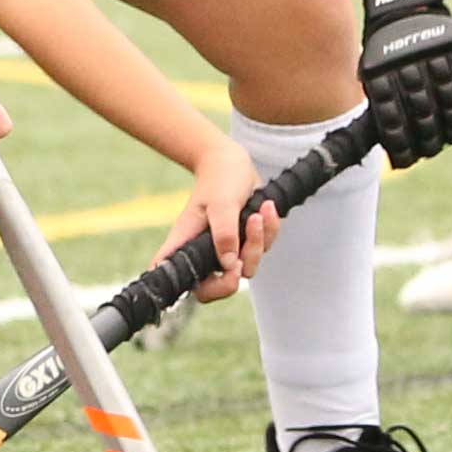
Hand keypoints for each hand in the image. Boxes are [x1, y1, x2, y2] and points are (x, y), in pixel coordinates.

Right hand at [157, 138, 278, 303]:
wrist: (233, 162)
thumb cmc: (218, 179)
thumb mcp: (221, 203)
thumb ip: (225, 233)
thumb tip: (230, 264)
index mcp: (188, 243)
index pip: (182, 279)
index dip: (199, 289)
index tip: (222, 273)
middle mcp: (206, 250)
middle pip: (220, 285)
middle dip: (239, 270)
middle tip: (244, 255)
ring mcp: (228, 248)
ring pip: (248, 265)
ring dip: (258, 240)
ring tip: (258, 213)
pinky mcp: (246, 241)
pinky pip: (264, 247)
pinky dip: (270, 229)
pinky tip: (266, 207)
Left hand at [358, 0, 451, 168]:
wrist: (402, 3)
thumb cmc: (383, 47)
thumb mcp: (368, 69)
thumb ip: (378, 102)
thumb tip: (388, 144)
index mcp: (382, 73)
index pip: (392, 119)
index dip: (400, 144)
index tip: (406, 160)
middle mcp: (409, 65)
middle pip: (424, 113)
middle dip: (429, 139)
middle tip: (432, 151)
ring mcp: (436, 54)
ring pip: (449, 98)